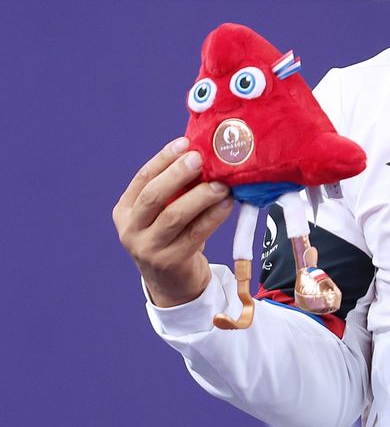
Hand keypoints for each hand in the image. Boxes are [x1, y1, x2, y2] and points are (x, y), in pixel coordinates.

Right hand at [112, 137, 233, 306]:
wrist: (173, 284)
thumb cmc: (172, 238)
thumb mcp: (163, 214)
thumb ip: (174, 190)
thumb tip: (203, 154)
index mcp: (125, 211)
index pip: (142, 179)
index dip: (163, 159)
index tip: (185, 143)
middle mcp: (130, 229)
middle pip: (153, 196)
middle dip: (177, 174)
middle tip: (200, 159)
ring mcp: (148, 248)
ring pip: (175, 215)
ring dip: (200, 196)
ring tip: (221, 183)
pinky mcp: (171, 261)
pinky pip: (196, 233)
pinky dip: (213, 216)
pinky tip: (227, 204)